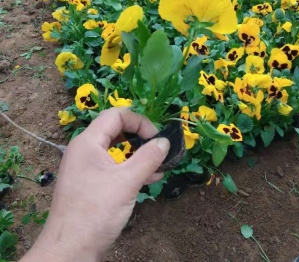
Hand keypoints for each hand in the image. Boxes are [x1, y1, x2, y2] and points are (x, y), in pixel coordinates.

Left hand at [21, 107, 169, 261]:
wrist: (69, 251)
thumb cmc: (96, 211)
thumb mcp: (127, 182)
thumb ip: (148, 158)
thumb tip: (165, 142)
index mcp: (88, 142)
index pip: (116, 115)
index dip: (139, 122)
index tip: (156, 138)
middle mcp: (84, 150)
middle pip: (116, 130)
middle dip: (140, 137)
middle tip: (157, 150)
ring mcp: (86, 166)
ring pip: (116, 149)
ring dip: (138, 155)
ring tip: (159, 167)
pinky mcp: (90, 182)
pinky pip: (112, 166)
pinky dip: (130, 168)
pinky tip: (148, 179)